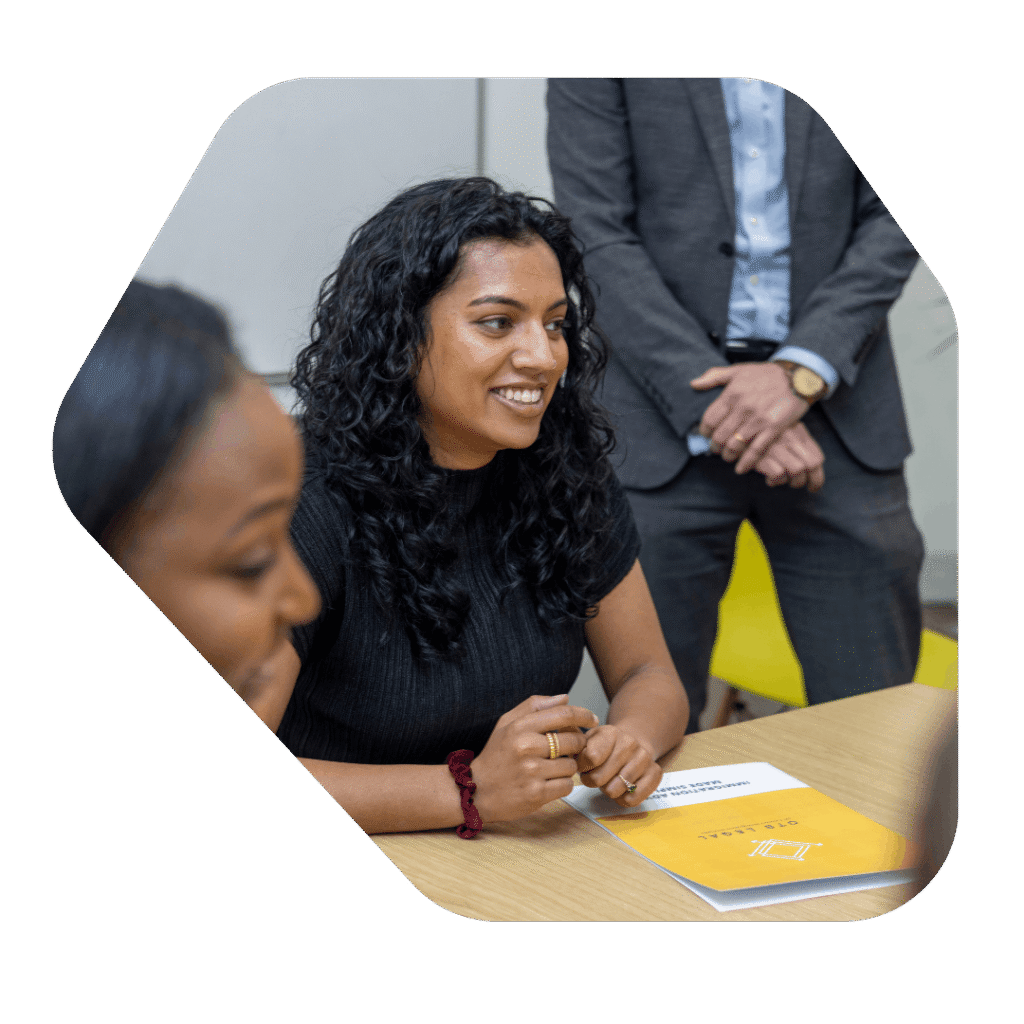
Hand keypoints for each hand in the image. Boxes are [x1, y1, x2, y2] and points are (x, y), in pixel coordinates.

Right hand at [470, 694, 598, 823]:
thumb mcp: (507, 723)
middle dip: (577, 744)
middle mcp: (526, 747)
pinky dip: (563, 784)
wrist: (476, 790)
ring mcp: (532, 772)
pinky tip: (550, 782)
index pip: (563, 714)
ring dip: (568, 767)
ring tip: (553, 768)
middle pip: (574, 740)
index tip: (592, 719)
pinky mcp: (536, 794)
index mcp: (520, 727)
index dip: (584, 715)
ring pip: (572, 765)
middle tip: (569, 748)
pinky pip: (567, 786)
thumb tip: (565, 698)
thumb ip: (534, 706)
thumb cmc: (496, 755)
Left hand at [576, 724, 661, 807]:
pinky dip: (622, 799)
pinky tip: (622, 788)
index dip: (582, 767)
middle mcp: (630, 742)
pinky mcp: (655, 773)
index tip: (583, 765)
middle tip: (594, 776)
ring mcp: (644, 757)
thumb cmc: (603, 747)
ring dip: (607, 790)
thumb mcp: (586, 739)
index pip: (591, 758)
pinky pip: (632, 799)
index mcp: (610, 732)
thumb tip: (558, 732)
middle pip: (600, 778)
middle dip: (592, 781)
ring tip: (608, 780)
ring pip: (614, 790)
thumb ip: (571, 739)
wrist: (633, 744)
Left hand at [691, 363, 807, 473]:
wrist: (798, 376)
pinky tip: (741, 468)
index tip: (706, 435)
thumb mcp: (738, 370)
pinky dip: (746, 462)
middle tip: (715, 449)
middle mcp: (743, 408)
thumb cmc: (766, 374)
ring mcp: (758, 419)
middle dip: (715, 446)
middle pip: (720, 435)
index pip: (709, 419)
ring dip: (728, 455)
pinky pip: (756, 450)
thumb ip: (714, 376)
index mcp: (732, 394)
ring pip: (735, 445)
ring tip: (727, 456)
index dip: (705, 431)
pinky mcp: (773, 428)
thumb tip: (693, 384)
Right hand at [753, 421, 824, 491]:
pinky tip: (767, 479)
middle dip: (804, 481)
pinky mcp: (762, 453)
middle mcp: (790, 437)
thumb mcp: (782, 432)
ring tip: (778, 481)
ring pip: (797, 470)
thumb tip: (810, 469)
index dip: (817, 477)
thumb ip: (796, 445)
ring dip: (790, 482)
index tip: (812, 488)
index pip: (817, 458)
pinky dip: (774, 481)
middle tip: (793, 485)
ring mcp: (776, 445)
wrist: (733, 426)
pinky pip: (778, 474)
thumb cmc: (759, 432)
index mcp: (797, 432)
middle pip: (810, 465)